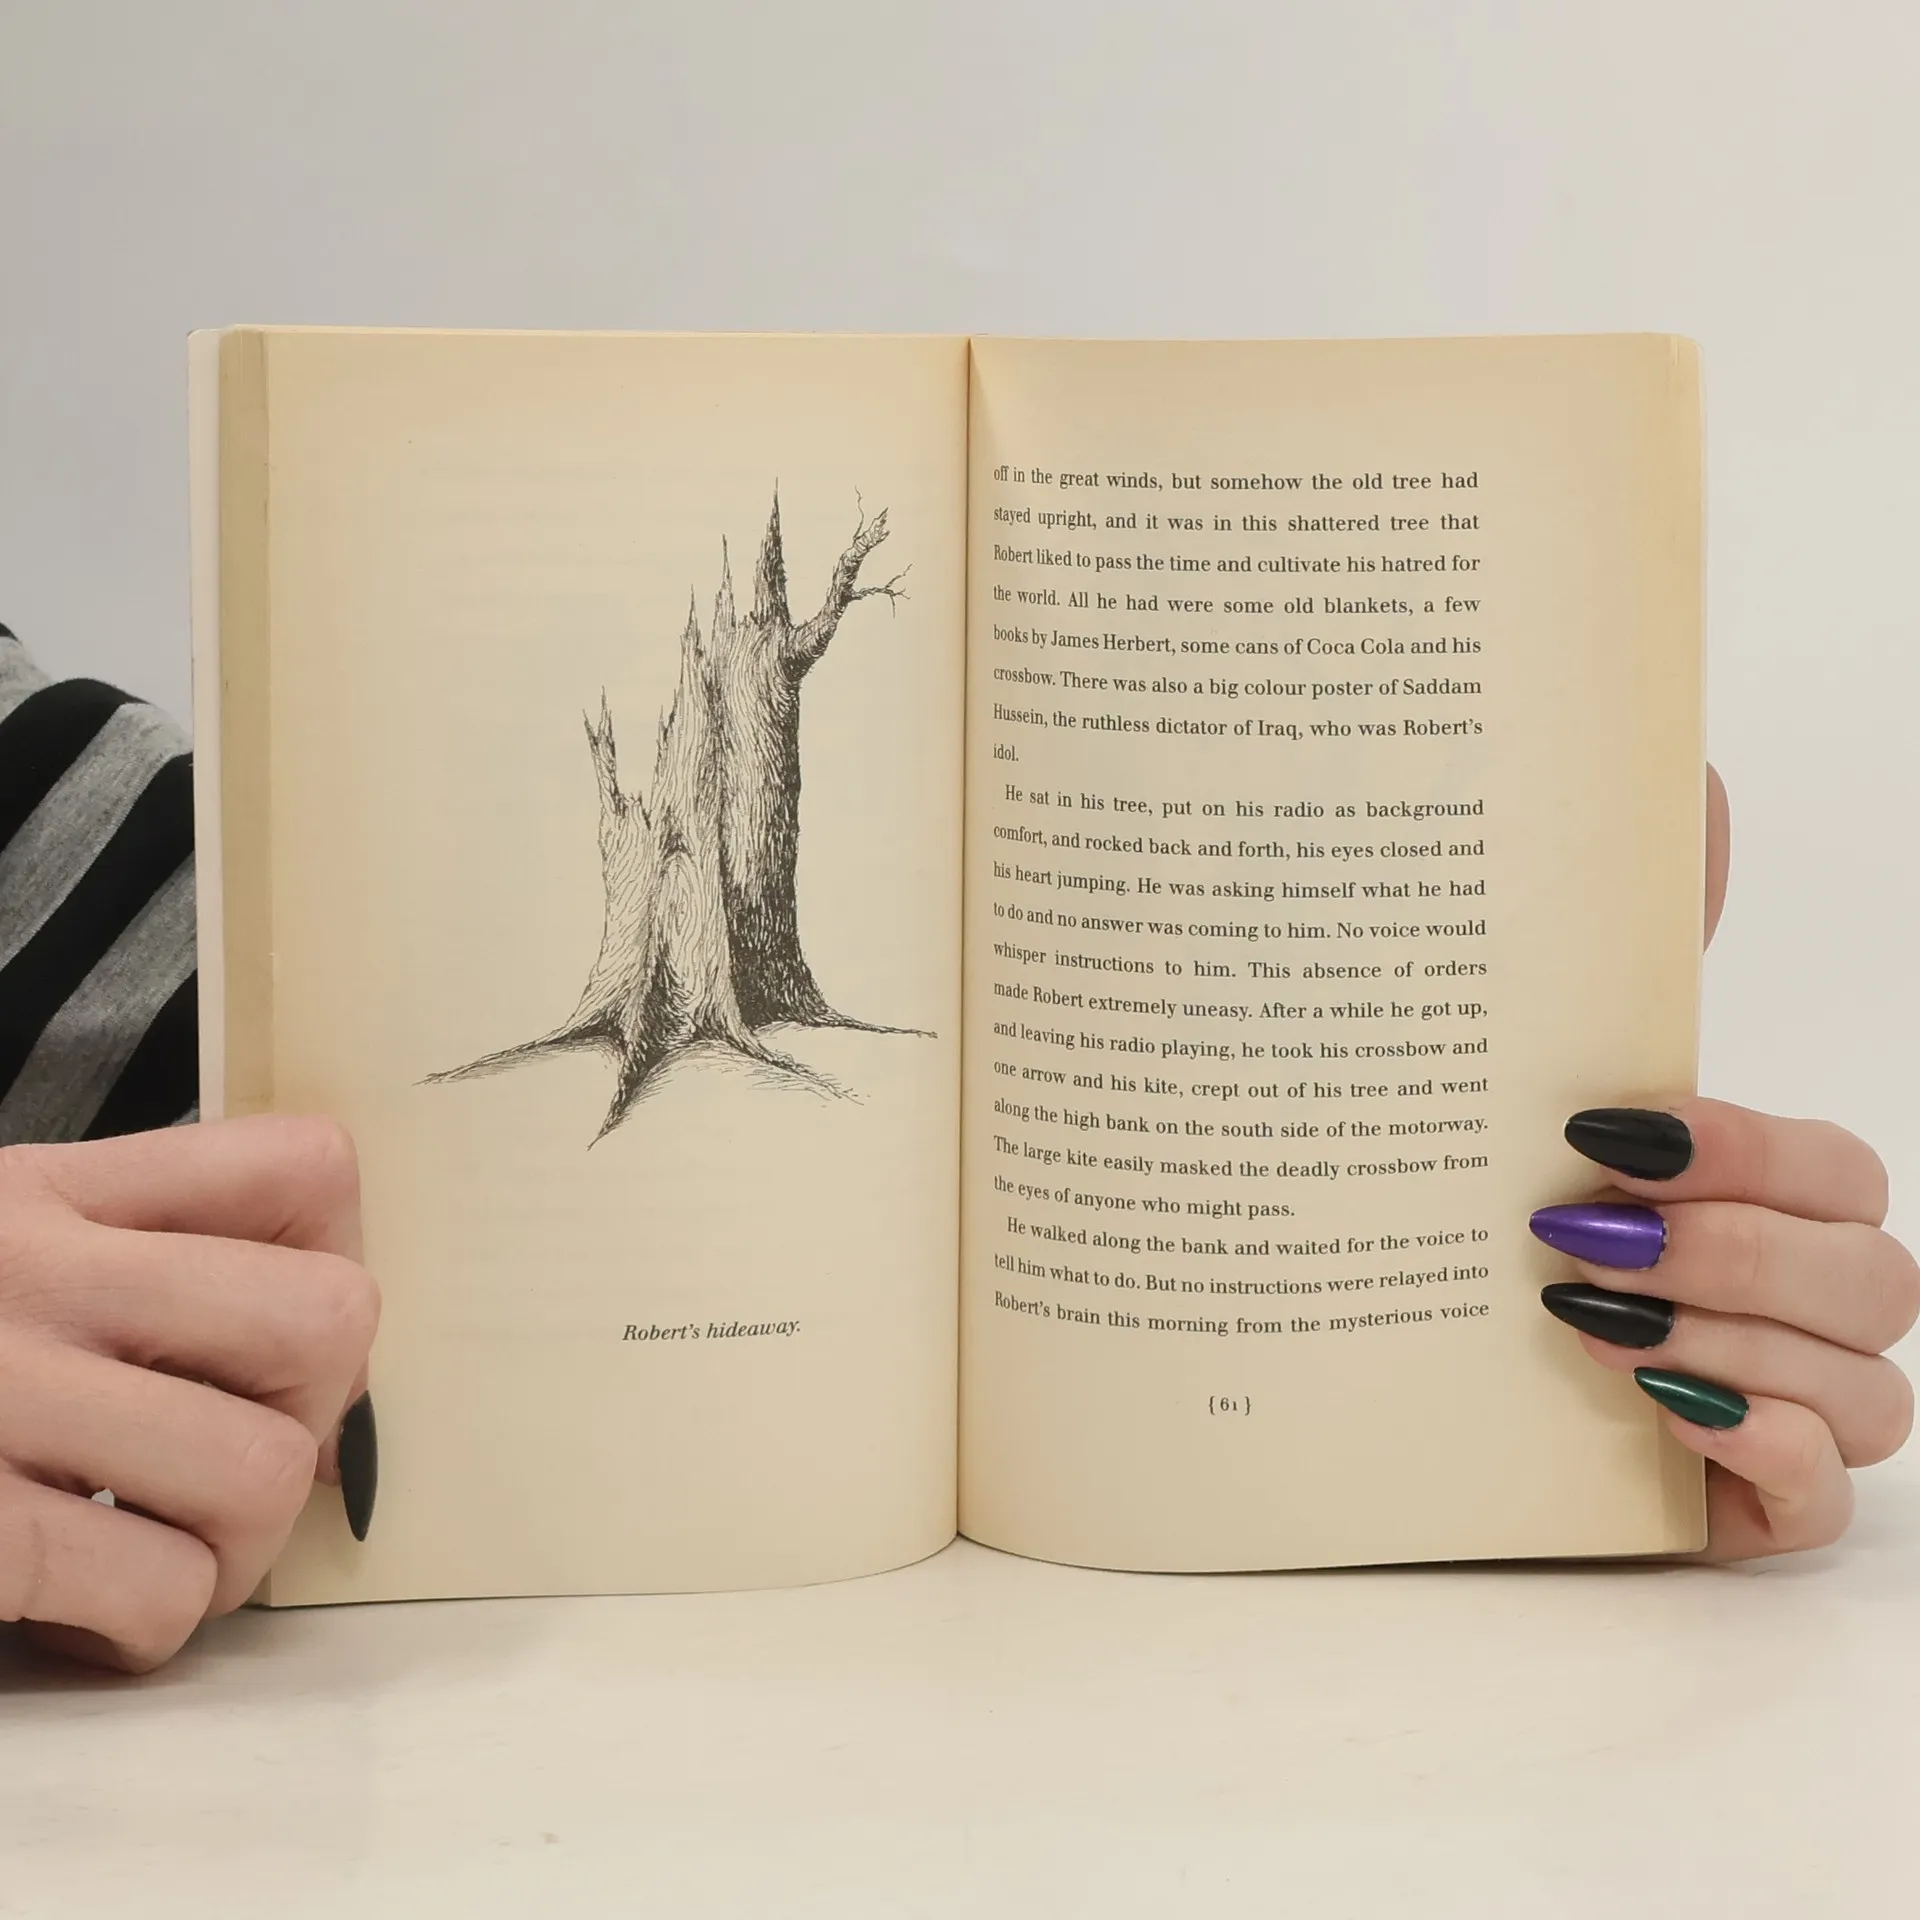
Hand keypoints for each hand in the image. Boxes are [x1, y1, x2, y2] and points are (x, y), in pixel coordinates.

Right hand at [0, 1116, 377, 1670]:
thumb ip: (113, 1250)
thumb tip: (307, 1351)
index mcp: (39, 1194)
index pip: (301, 1169)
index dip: (335, 1254)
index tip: (277, 1333)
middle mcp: (27, 1279)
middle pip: (326, 1318)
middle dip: (317, 1408)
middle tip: (239, 1450)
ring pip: (261, 1472)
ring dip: (241, 1541)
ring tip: (166, 1548)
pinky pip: (152, 1588)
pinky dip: (146, 1620)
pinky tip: (80, 1611)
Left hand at [1534, 769, 1917, 1556]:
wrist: (1397, 1377)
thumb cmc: (1491, 1219)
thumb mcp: (1535, 1086)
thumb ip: (1626, 954)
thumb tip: (1694, 781)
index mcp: (1762, 1200)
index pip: (1839, 1168)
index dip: (1748, 1149)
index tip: (1602, 1133)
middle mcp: (1798, 1301)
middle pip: (1877, 1274)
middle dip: (1737, 1248)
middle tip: (1583, 1235)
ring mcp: (1790, 1406)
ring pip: (1874, 1388)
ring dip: (1734, 1340)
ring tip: (1586, 1319)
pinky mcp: (1754, 1504)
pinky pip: (1832, 1494)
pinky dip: (1763, 1447)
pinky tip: (1666, 1410)